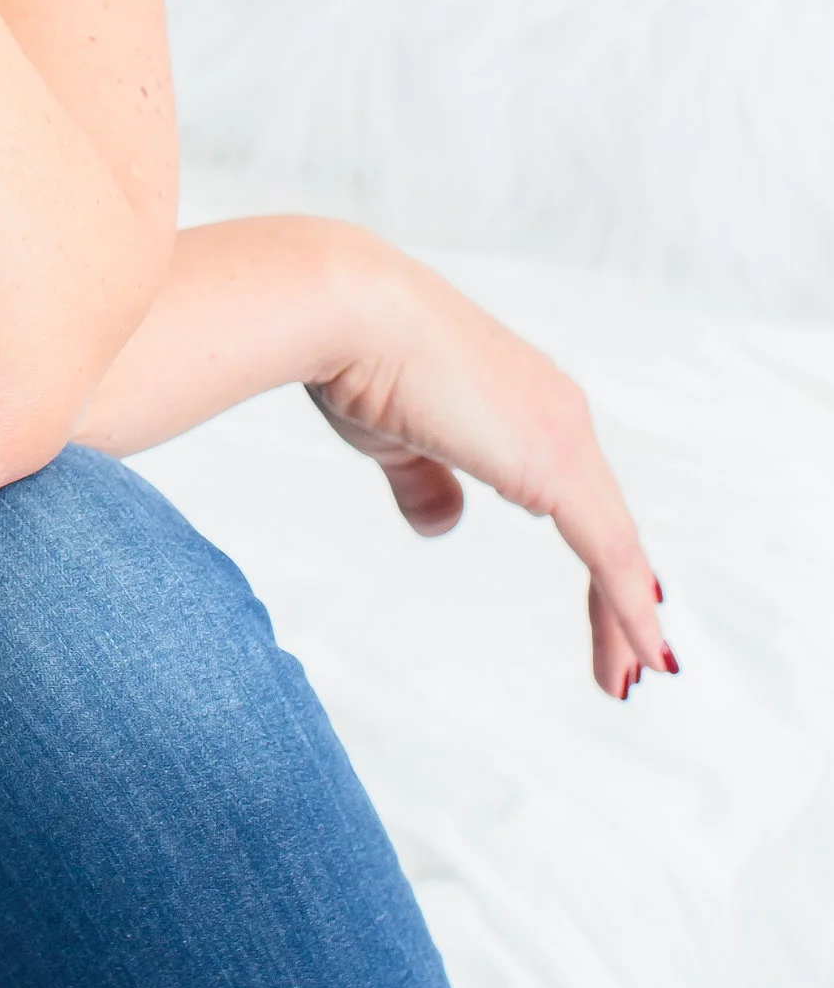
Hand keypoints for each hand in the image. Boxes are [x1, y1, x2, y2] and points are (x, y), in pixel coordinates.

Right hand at [306, 243, 673, 700]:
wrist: (344, 310)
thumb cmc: (355, 355)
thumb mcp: (395, 439)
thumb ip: (425, 481)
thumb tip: (445, 524)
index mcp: (526, 403)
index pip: (579, 498)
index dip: (596, 561)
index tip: (605, 615)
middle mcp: (558, 413)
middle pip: (608, 526)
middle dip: (619, 599)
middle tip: (627, 661)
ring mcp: (561, 434)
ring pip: (615, 545)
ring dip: (625, 617)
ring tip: (628, 677)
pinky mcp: (554, 461)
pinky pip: (609, 550)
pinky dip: (629, 605)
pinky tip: (643, 650)